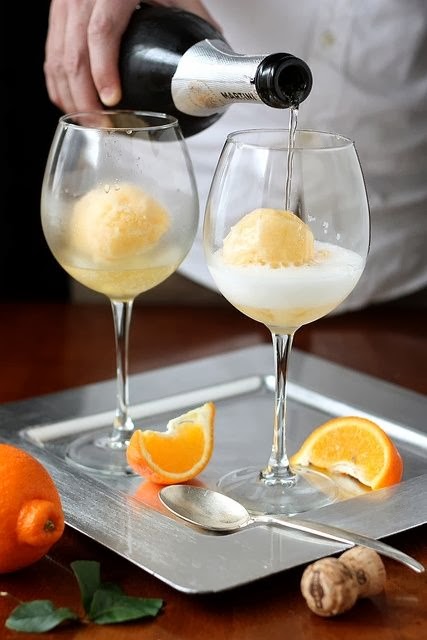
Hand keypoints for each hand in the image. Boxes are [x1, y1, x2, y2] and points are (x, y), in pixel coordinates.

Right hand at [44, 0, 220, 114]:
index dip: (104, 70)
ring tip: (90, 124)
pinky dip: (59, 85)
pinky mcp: (57, 16)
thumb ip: (193, 18)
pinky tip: (73, 106)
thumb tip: (215, 59)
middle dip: (84, 98)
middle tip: (103, 126)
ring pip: (56, 58)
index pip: (101, 31)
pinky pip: (51, 55)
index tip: (112, 101)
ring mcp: (64, 5)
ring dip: (70, 97)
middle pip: (72, 53)